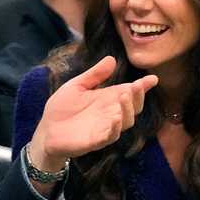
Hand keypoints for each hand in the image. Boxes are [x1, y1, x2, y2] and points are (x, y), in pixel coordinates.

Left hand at [28, 56, 158, 170]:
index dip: (142, 86)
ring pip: (126, 122)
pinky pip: (111, 136)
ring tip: (124, 96)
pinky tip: (115, 118)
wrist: (46, 130)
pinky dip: (115, 128)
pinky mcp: (96, 141)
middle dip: (138, 97)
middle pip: (133, 107)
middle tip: (135, 86)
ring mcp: (105, 128)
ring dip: (127, 110)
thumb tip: (111, 59)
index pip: (130, 92)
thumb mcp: (77, 86)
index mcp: (107, 99)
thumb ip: (94, 75)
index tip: (152, 79)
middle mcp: (110, 113)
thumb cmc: (62, 109)